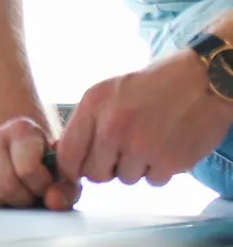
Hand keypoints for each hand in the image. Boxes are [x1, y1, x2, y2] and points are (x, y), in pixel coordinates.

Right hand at [0, 117, 78, 209]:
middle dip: (19, 198)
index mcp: (23, 130)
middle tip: (26, 194)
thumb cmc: (45, 168)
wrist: (25, 156)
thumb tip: (53, 200)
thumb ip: (64, 189)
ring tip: (6, 197)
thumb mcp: (62, 176)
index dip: (39, 185)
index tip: (43, 184)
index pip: (27, 169)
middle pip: (3, 184)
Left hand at [59, 51, 232, 188]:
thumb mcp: (105, 92)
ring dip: (134, 168)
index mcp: (93, 105)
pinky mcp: (169, 162)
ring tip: (146, 143)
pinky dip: (158, 170)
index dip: (72, 168)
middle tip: (119, 154)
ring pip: (125, 179)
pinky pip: (152, 181)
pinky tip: (163, 148)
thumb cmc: (148, 86)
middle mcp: (113, 127)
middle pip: (95, 174)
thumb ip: (86, 122)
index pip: (68, 154)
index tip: (80, 169)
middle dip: (105, 168)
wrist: (196, 82)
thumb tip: (68, 156)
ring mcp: (141, 146)